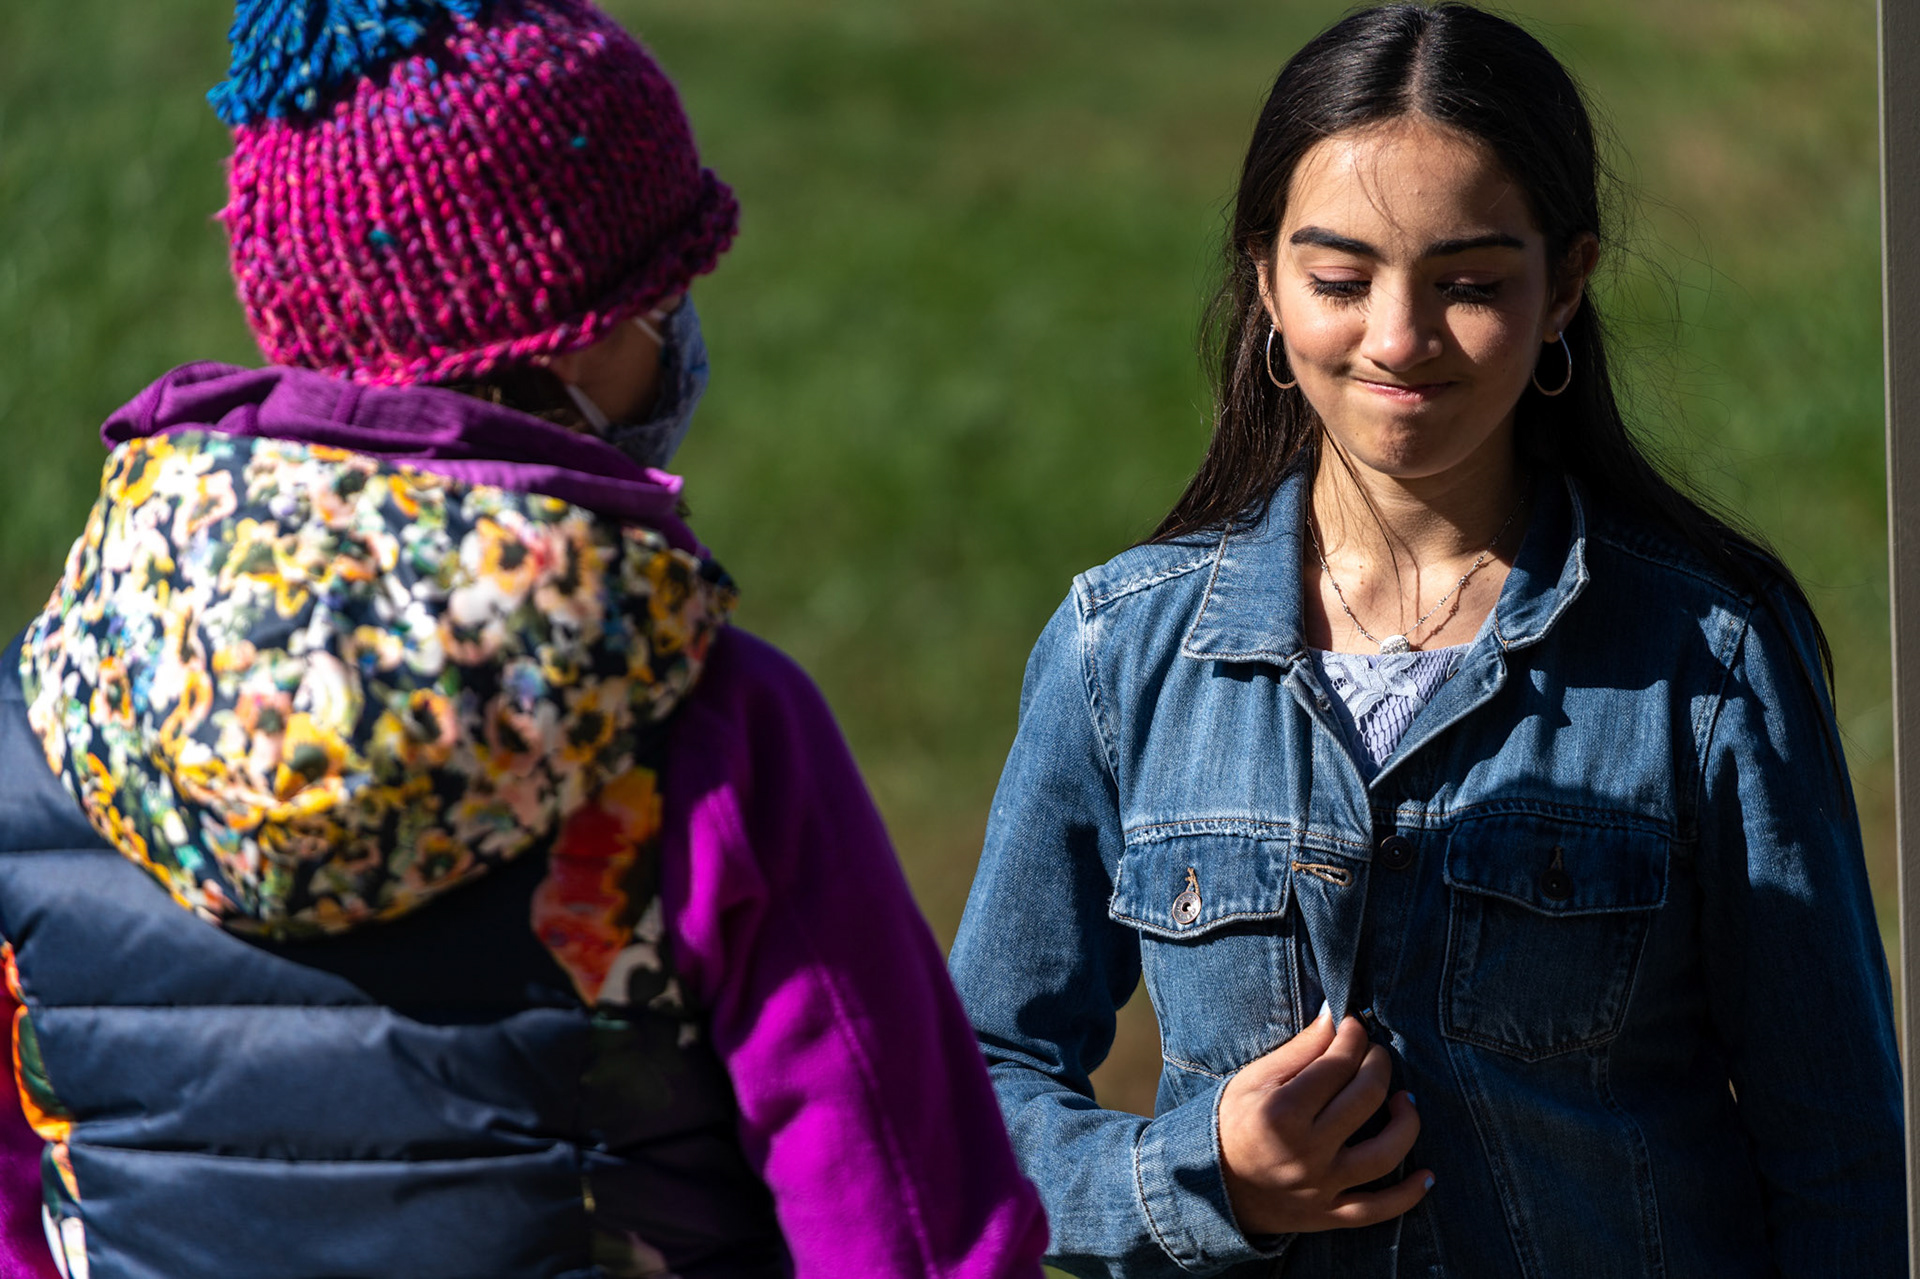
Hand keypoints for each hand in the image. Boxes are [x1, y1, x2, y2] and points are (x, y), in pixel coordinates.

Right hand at [1218, 1006, 1431, 1235]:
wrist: (1215, 1188)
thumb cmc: (1233, 1124)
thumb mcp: (1254, 1080)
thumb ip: (1299, 1051)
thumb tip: (1335, 1016)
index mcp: (1282, 1111)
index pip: (1337, 1063)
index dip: (1353, 1036)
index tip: (1355, 1025)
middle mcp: (1306, 1150)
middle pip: (1366, 1098)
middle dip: (1379, 1064)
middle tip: (1377, 1054)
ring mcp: (1321, 1186)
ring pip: (1385, 1154)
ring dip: (1405, 1122)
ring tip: (1404, 1100)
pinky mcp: (1329, 1214)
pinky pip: (1379, 1209)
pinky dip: (1408, 1195)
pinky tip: (1427, 1176)